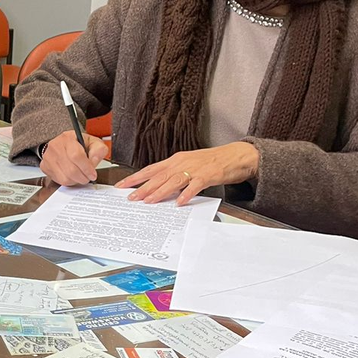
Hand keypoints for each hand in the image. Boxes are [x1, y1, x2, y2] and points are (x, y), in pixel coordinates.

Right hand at [39, 129, 108, 184]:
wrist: (63, 144)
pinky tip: (71, 175)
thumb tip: (94, 161)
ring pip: (65, 178)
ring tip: (80, 175)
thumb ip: (99, 150)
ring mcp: (48, 157)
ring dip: (76, 180)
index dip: (86, 168)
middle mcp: (55, 146)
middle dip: (83, 177)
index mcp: (68, 138)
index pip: (76, 156)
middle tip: (88, 177)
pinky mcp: (44, 166)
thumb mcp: (93, 142)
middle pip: (71, 170)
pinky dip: (68, 181)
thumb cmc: (78, 144)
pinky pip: (59, 180)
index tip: (92, 174)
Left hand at [115, 141, 259, 204]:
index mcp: (175, 160)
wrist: (235, 155)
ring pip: (173, 180)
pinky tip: (179, 202)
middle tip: (131, 197)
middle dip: (143, 187)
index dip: (135, 177)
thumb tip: (158, 187)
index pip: (151, 169)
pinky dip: (186, 194)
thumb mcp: (188, 164)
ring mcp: (194, 168)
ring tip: (149, 201)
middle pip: (158, 176)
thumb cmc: (212, 162)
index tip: (122, 185)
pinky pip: (195, 185)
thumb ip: (173, 175)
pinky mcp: (208, 175)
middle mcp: (182, 162)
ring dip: (159, 191)